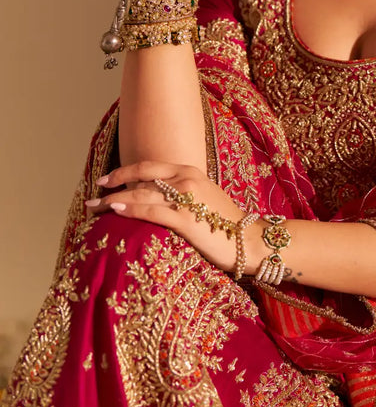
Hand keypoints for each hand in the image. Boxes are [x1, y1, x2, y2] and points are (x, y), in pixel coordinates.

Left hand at [85, 160, 243, 272]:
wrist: (249, 240)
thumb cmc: (226, 222)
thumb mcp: (204, 197)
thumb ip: (182, 192)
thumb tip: (156, 197)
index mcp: (190, 172)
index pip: (150, 166)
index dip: (125, 171)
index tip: (106, 180)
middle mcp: (187, 180)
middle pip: (141, 178)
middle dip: (114, 184)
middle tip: (94, 193)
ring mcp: (187, 199)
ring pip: (142, 195)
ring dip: (115, 201)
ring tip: (96, 208)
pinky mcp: (187, 220)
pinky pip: (152, 212)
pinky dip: (132, 210)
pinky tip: (117, 211)